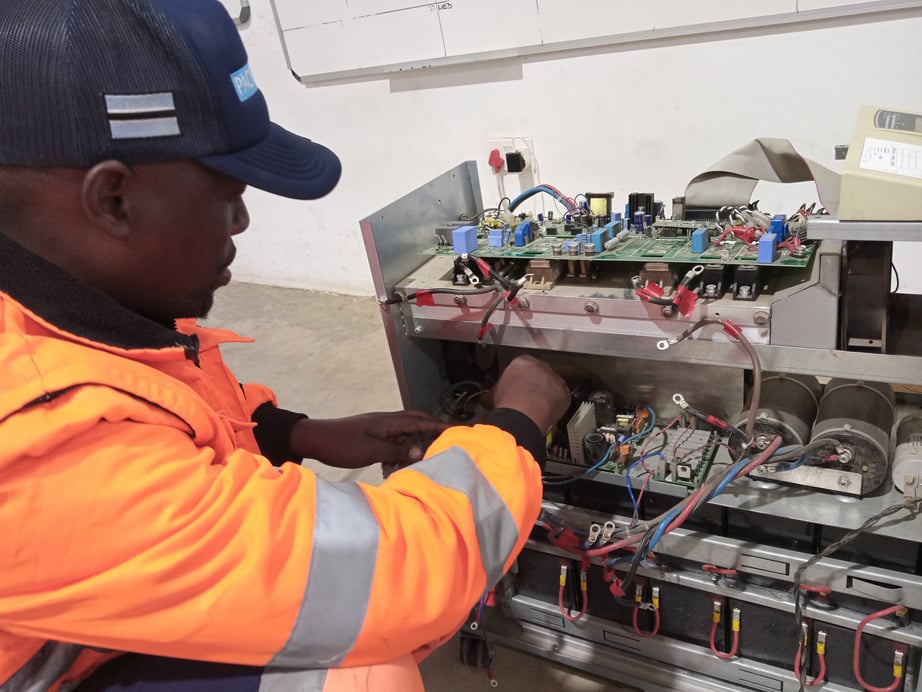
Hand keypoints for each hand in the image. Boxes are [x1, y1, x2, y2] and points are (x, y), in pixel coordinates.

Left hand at [289, 411, 449, 468]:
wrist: (315, 439)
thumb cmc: (341, 445)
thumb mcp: (371, 451)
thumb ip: (397, 450)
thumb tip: (420, 450)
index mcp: (388, 422)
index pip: (421, 420)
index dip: (440, 426)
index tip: (457, 430)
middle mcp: (387, 421)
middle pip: (415, 423)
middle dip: (429, 433)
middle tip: (441, 446)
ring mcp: (379, 427)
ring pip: (404, 435)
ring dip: (409, 448)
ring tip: (408, 465)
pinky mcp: (372, 435)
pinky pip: (392, 441)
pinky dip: (396, 452)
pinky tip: (391, 467)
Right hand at [486, 355, 569, 431]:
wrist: (522, 415)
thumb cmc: (507, 403)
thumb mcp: (492, 394)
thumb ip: (494, 392)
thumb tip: (489, 398)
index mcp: (522, 361)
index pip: (521, 366)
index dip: (518, 378)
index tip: (516, 387)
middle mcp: (540, 366)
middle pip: (538, 373)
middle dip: (534, 384)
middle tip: (527, 398)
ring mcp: (554, 379)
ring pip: (551, 384)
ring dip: (546, 393)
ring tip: (537, 407)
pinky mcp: (564, 393)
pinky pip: (561, 397)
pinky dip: (556, 404)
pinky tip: (547, 412)